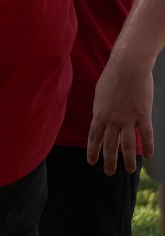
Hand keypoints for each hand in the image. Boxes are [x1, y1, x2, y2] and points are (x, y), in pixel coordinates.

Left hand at [88, 50, 152, 174]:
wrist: (128, 67)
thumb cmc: (112, 77)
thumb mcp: (100, 94)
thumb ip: (101, 109)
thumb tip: (100, 119)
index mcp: (99, 114)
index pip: (94, 137)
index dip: (92, 151)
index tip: (91, 162)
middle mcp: (112, 119)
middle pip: (109, 145)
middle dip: (108, 161)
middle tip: (108, 173)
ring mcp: (128, 119)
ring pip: (127, 145)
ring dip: (127, 160)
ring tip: (128, 170)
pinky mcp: (143, 115)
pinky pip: (146, 135)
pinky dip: (148, 146)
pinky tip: (148, 156)